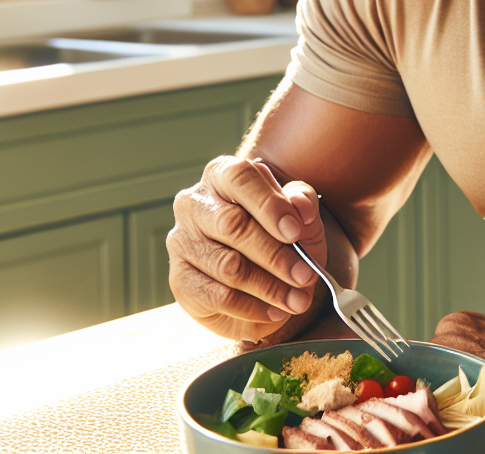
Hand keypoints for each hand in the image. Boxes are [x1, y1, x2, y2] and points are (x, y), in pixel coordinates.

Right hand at [168, 154, 325, 342]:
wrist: (263, 265)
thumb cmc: (280, 229)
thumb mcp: (300, 212)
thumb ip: (303, 202)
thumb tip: (301, 205)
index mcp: (222, 174)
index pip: (240, 178)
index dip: (269, 204)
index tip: (295, 231)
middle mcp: (194, 203)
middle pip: (232, 225)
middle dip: (274, 254)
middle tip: (305, 275)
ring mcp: (182, 242)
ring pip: (227, 266)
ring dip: (268, 287)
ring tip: (297, 299)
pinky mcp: (180, 280)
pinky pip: (217, 297)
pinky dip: (252, 308)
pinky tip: (275, 310)